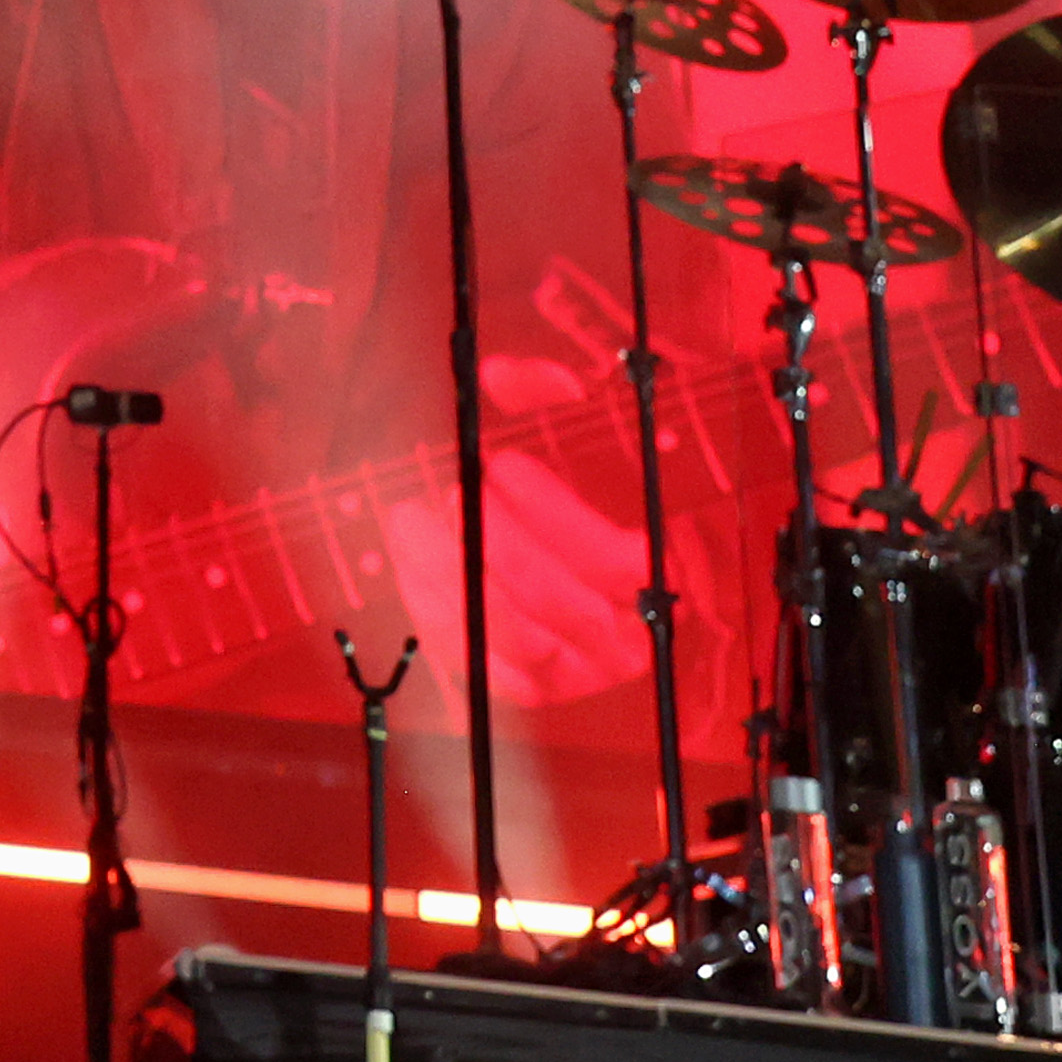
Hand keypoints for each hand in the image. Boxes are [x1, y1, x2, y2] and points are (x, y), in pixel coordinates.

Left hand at [377, 351, 655, 701]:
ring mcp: (572, 674)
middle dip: (494, 544)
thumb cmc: (562, 487)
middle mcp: (621, 639)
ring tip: (410, 519)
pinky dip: (438, 613)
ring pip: (511, 636)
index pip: (615, 559)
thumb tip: (502, 372)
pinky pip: (476, 661)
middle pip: (557, 602)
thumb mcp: (565, 429)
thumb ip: (539, 389)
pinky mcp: (523, 689)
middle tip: (447, 491)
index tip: (505, 463)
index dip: (556, 512)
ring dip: (452, 575)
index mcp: (652, 577)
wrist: (546, 557)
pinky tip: (409, 564)